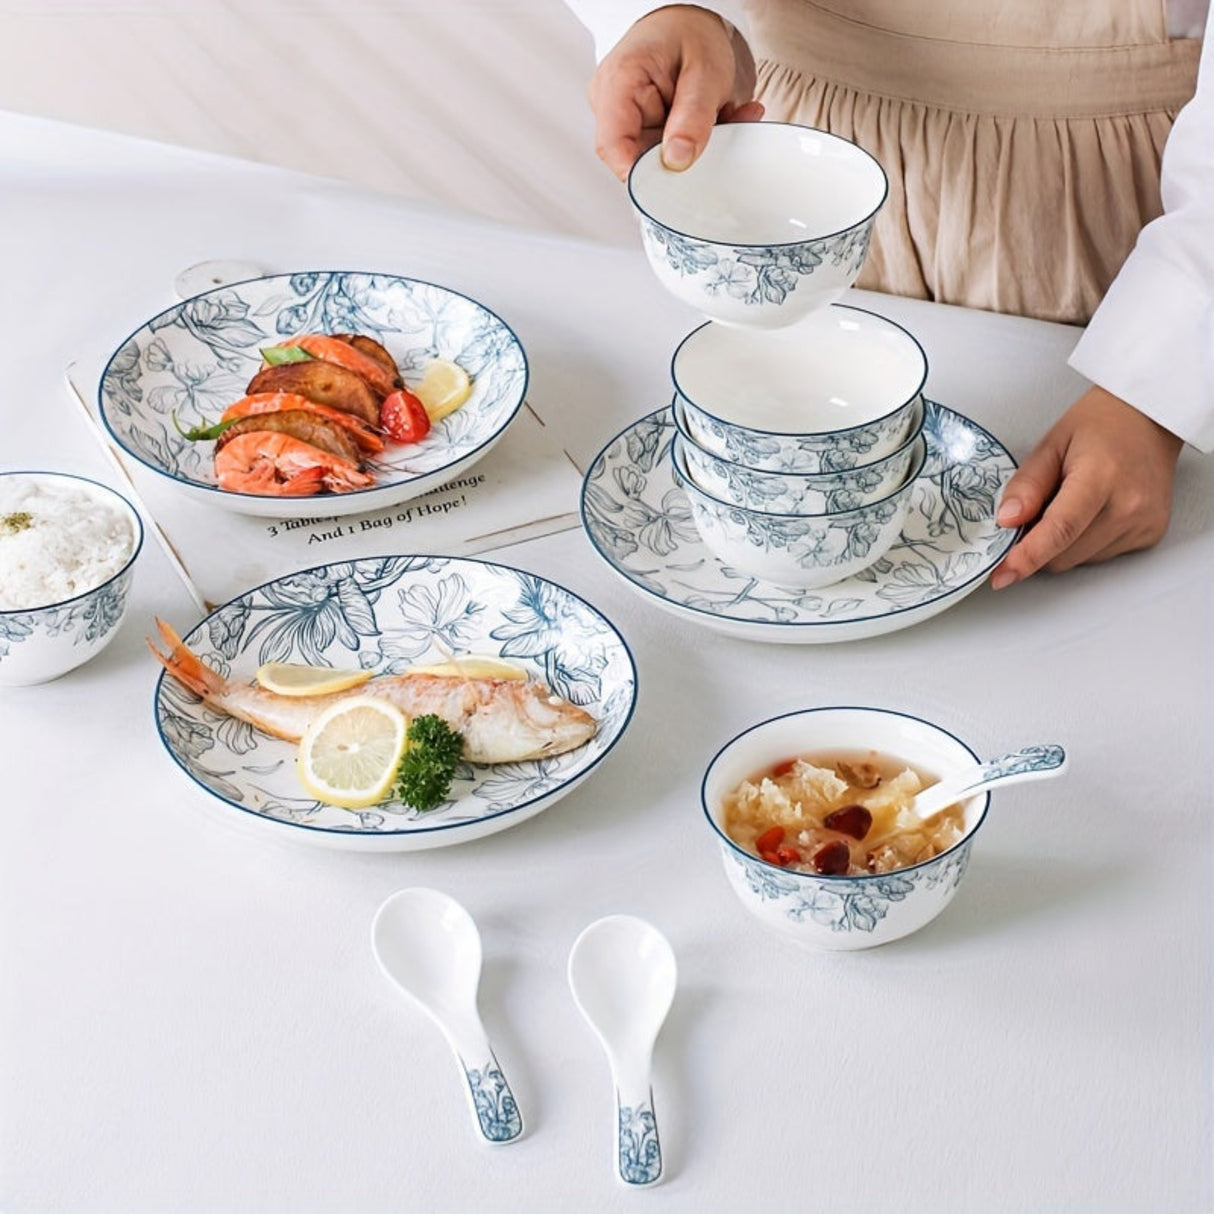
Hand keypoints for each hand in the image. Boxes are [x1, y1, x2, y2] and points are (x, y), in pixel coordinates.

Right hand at [587, 4, 763, 180]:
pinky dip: (697, 140)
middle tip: (721, 131)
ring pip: (657, 157)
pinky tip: (719, 117)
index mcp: (618, 83)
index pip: (613, 145)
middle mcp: (612, 104)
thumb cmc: (691, 33)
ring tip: (723, 115)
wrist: (690, 19)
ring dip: (696, 146)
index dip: (639, 174)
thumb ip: (692, 117)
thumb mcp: (704, 70)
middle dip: (682, 156)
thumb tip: (676, 162)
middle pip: (637, 157)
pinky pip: (668, 149)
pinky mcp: (643, 127)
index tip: (674, 182)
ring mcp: (626, 118)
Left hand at [990, 385, 1182, 587]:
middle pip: (1064, 554)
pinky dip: (1084, 543)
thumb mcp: (1051, 444)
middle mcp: (1129, 505)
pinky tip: (1092, 512)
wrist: (1150, 419)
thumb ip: (1027, 485)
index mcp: (1101, 477)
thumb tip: (1006, 520)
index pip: (1060, 529)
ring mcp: (1143, 523)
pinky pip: (1100, 556)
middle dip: (1037, 545)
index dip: (1028, 556)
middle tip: (1035, 513)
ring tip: (1071, 504)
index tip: (1002, 574)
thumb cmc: (1101, 426)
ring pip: (1079, 560)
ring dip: (1062, 545)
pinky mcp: (1150, 535)